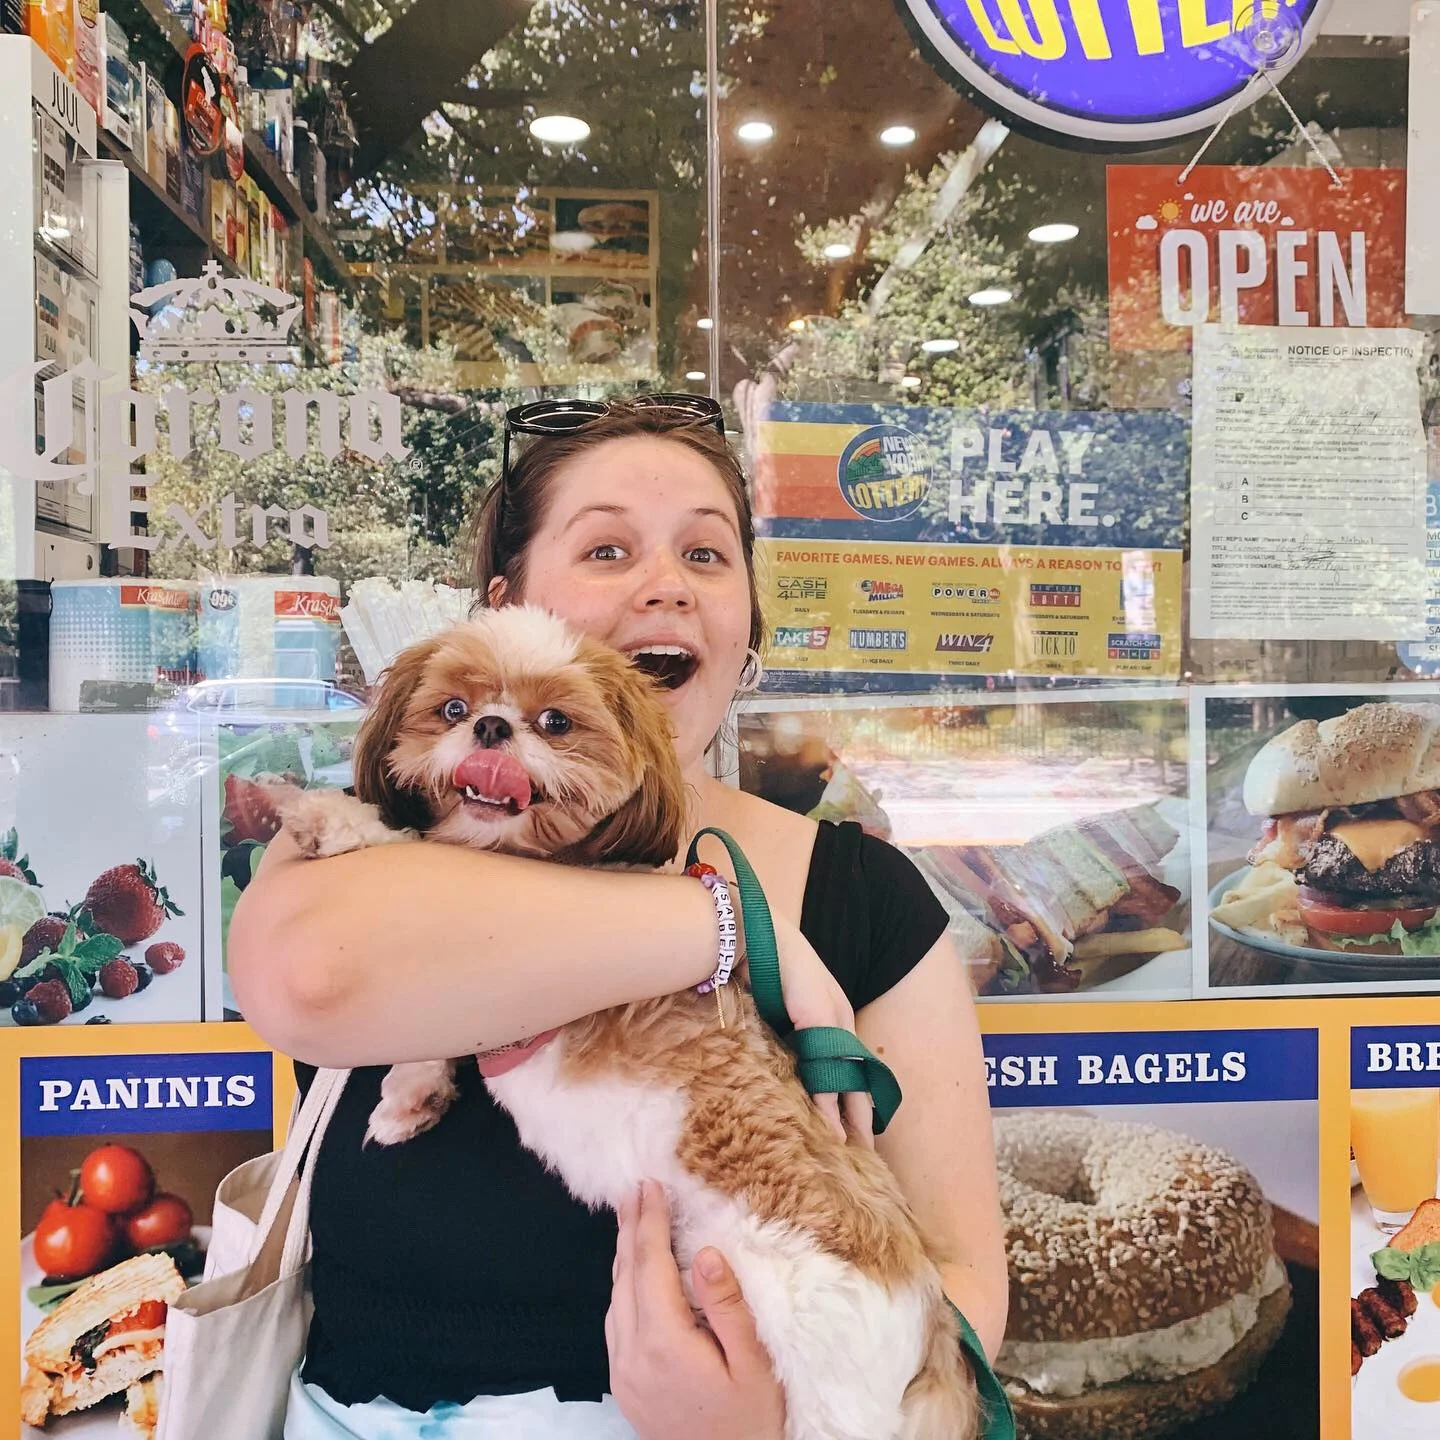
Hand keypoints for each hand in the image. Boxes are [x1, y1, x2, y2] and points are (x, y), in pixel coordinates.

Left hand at [606, 1180, 784, 1439]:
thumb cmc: (751, 1421)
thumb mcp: (754, 1363)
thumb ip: (727, 1306)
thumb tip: (705, 1252)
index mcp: (664, 1344)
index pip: (650, 1266)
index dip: (649, 1221)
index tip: (650, 1185)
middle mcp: (632, 1355)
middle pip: (625, 1276)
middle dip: (631, 1228)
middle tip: (634, 1188)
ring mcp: (623, 1373)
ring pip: (615, 1298)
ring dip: (624, 1254)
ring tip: (632, 1218)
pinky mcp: (623, 1385)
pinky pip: (616, 1322)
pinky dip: (623, 1285)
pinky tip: (633, 1272)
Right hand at [769, 912, 874, 1147]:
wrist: (749, 931)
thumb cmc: (757, 965)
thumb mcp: (775, 1007)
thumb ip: (783, 1031)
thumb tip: (777, 1063)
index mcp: (831, 1011)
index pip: (848, 1062)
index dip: (852, 1094)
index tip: (856, 1127)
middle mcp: (839, 1015)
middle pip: (856, 1073)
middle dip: (861, 1113)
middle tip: (867, 1151)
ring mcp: (832, 1015)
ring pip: (848, 1076)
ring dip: (850, 1116)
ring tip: (852, 1150)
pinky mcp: (819, 1017)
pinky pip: (827, 1069)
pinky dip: (829, 1101)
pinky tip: (831, 1129)